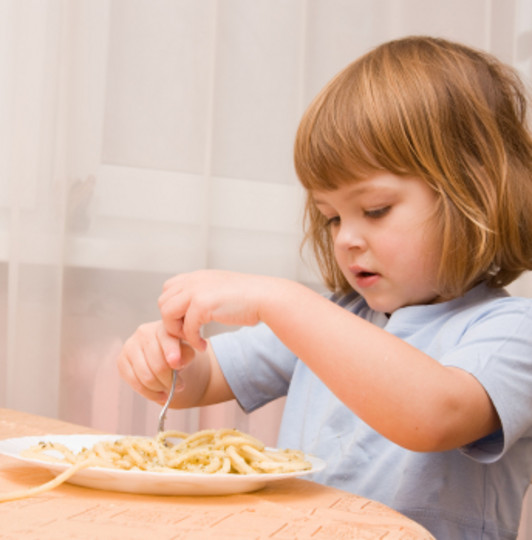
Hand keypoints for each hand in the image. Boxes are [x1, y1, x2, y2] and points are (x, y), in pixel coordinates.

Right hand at [117, 321, 192, 403]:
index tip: (178, 366)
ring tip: (169, 392)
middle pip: (158, 364)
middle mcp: (144, 332)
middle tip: (179, 387)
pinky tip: (159, 395)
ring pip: (146, 376)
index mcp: (162, 327)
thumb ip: (186, 354)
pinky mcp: (121, 360)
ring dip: (160, 388)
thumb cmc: (177, 352)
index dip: (172, 353)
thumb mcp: (187, 351)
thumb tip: (179, 362)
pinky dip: (148, 393)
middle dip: (170, 380)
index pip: (167, 340)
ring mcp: (130, 346)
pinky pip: (134, 382)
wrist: (161, 354)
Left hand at [158, 270, 272, 349]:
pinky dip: (193, 341)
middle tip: (188, 334)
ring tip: (194, 340)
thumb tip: (194, 308)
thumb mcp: (221, 289)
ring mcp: (196, 290)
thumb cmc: (249, 298)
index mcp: (197, 276)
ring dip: (178, 331)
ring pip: (168, 314)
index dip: (173, 308)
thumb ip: (205, 294)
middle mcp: (194, 280)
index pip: (168, 289)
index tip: (186, 322)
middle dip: (172, 322)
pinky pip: (186, 328)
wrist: (266, 297)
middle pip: (164, 302)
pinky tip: (203, 346)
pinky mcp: (202, 304)